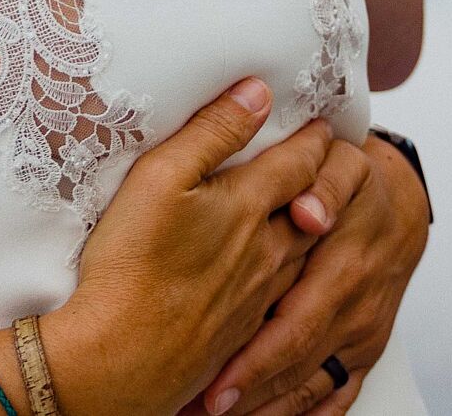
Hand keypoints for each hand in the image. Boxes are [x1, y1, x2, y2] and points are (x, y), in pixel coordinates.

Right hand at [49, 80, 368, 415]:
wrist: (123, 358)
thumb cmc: (133, 265)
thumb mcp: (163, 176)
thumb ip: (213, 131)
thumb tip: (257, 92)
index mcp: (248, 207)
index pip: (298, 163)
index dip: (311, 139)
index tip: (322, 124)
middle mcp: (265, 252)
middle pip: (310, 209)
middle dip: (322, 183)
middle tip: (328, 164)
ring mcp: (257, 296)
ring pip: (302, 256)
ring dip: (312, 230)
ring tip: (312, 214)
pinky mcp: (241, 331)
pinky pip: (282, 295)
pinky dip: (291, 276)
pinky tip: (278, 279)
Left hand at [198, 137, 429, 415]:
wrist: (400, 207)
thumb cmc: (357, 184)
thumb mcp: (343, 165)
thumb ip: (321, 182)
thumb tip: (307, 212)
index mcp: (345, 269)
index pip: (295, 327)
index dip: (254, 361)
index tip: (214, 385)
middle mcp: (354, 312)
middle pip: (297, 368)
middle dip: (248, 396)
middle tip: (196, 412)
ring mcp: (359, 338)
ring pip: (311, 389)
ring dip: (264, 411)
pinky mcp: (361, 353)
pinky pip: (335, 396)